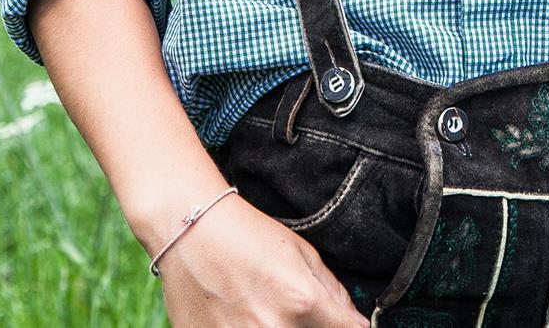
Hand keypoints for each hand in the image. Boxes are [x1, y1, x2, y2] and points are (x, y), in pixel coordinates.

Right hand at [156, 194, 367, 326]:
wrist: (190, 231)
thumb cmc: (249, 236)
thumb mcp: (302, 254)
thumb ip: (332, 293)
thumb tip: (357, 324)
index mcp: (302, 300)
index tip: (341, 324)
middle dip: (309, 327)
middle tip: (288, 308)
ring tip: (260, 308)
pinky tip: (238, 317)